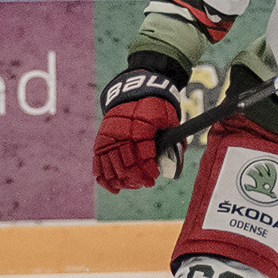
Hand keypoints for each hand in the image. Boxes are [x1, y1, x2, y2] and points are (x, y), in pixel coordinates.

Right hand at [94, 68, 183, 192]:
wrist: (132, 91)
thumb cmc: (155, 104)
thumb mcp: (168, 115)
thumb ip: (173, 134)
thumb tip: (179, 153)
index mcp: (139, 128)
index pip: (141, 156)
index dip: (147, 170)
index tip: (153, 177)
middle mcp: (120, 134)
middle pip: (125, 165)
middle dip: (136, 178)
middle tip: (145, 183)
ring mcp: (108, 138)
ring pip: (110, 166)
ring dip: (122, 180)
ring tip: (132, 185)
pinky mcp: (100, 141)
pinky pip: (98, 163)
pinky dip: (104, 178)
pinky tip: (114, 187)